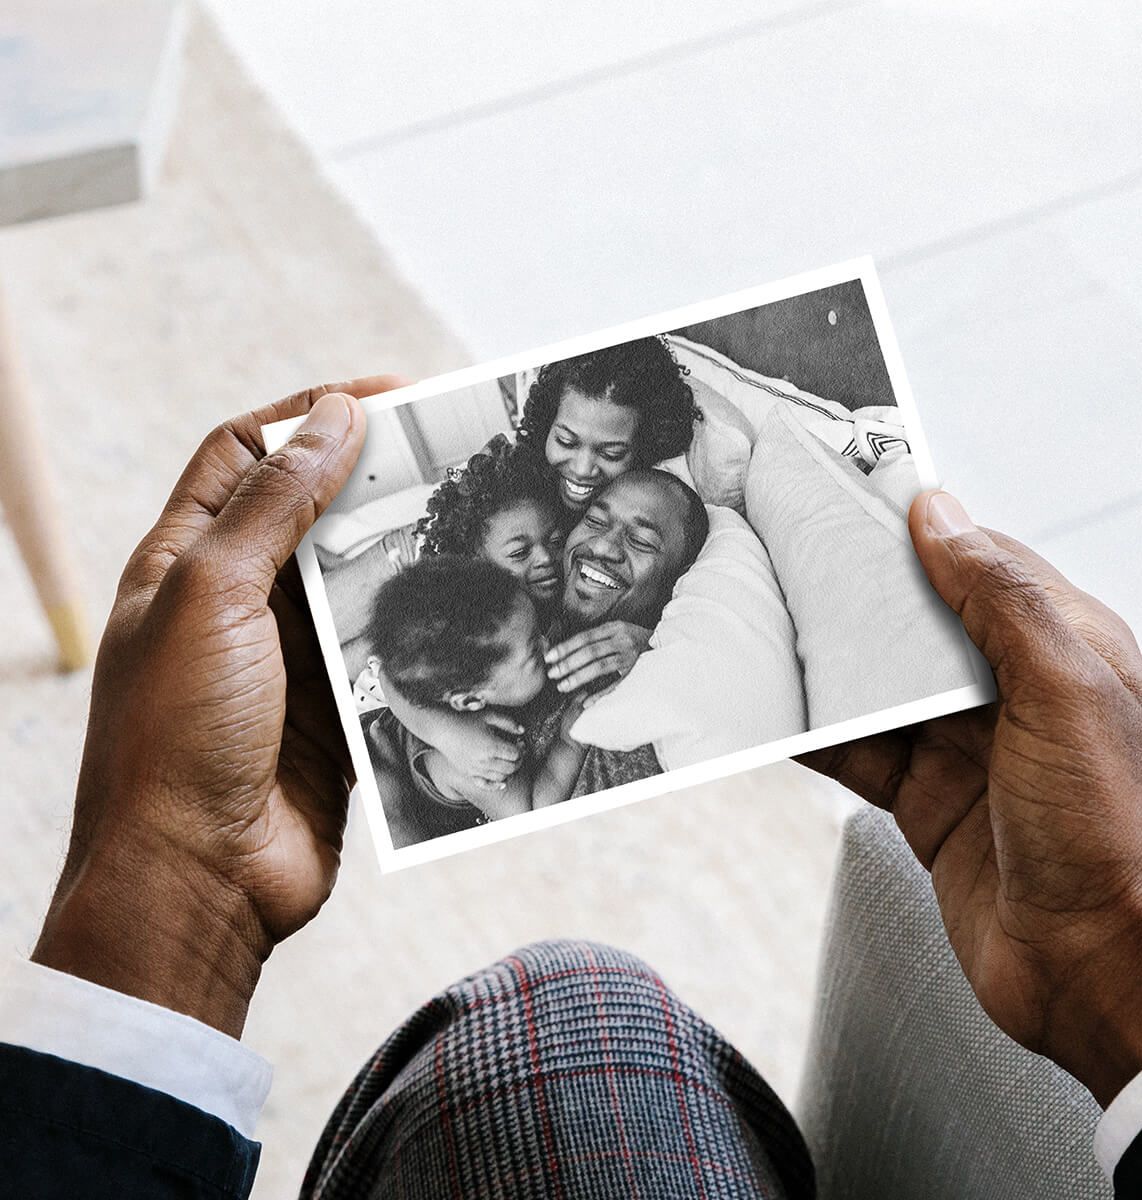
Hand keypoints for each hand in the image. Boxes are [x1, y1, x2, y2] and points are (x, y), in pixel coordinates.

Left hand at [32, 375, 405, 1037]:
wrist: (198, 880)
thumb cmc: (177, 736)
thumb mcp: (215, 596)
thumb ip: (275, 503)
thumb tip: (333, 416)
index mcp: (186, 560)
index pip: (247, 452)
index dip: (311, 413)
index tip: (389, 396)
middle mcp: (237, 599)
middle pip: (312, 509)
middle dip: (375, 477)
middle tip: (450, 453)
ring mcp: (289, 655)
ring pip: (357, 578)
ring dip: (406, 552)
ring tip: (468, 523)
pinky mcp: (334, 706)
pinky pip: (385, 647)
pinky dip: (420, 624)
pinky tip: (462, 608)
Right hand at [467, 710, 526, 788]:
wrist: (443, 729)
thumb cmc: (466, 720)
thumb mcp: (489, 716)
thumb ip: (508, 723)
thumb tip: (522, 731)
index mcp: (492, 746)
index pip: (515, 754)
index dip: (522, 749)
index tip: (520, 743)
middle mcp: (485, 761)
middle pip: (511, 767)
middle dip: (519, 761)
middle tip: (518, 753)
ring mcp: (476, 769)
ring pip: (501, 777)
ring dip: (509, 771)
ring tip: (509, 762)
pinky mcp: (469, 774)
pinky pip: (485, 785)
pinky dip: (496, 785)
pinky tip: (502, 782)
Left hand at [545, 621, 651, 695]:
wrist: (668, 646)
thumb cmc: (637, 640)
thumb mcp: (619, 632)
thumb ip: (598, 638)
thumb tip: (567, 650)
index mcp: (615, 628)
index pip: (585, 637)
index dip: (565, 647)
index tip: (549, 657)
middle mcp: (623, 640)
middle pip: (590, 651)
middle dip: (568, 663)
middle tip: (552, 674)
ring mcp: (632, 656)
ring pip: (600, 666)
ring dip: (579, 677)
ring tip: (562, 686)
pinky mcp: (639, 672)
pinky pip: (616, 684)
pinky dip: (601, 694)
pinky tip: (586, 702)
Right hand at [800, 490, 1141, 1105]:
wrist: (1090, 973)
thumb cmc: (1108, 839)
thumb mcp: (1063, 693)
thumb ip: (1002, 599)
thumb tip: (941, 515)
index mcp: (1062, 646)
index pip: (977, 561)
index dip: (916, 532)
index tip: (852, 499)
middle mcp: (1010, 690)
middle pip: (915, 622)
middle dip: (855, 599)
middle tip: (788, 562)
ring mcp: (964, 745)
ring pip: (876, 685)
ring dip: (825, 668)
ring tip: (767, 632)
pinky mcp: (925, 796)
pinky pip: (856, 750)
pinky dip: (815, 735)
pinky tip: (779, 718)